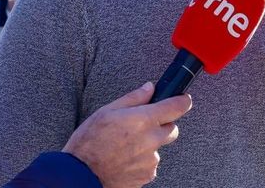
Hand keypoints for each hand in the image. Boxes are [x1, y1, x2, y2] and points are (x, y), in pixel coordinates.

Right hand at [63, 82, 192, 187]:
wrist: (80, 175)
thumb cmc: (89, 142)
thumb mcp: (106, 112)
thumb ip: (133, 99)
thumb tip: (149, 88)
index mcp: (143, 120)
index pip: (176, 107)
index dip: (183, 101)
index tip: (184, 100)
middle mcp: (151, 140)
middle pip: (172, 129)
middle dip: (162, 125)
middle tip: (143, 126)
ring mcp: (150, 160)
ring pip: (158, 147)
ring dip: (149, 145)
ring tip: (125, 147)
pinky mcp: (147, 175)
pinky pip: (151, 164)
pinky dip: (142, 161)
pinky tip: (124, 159)